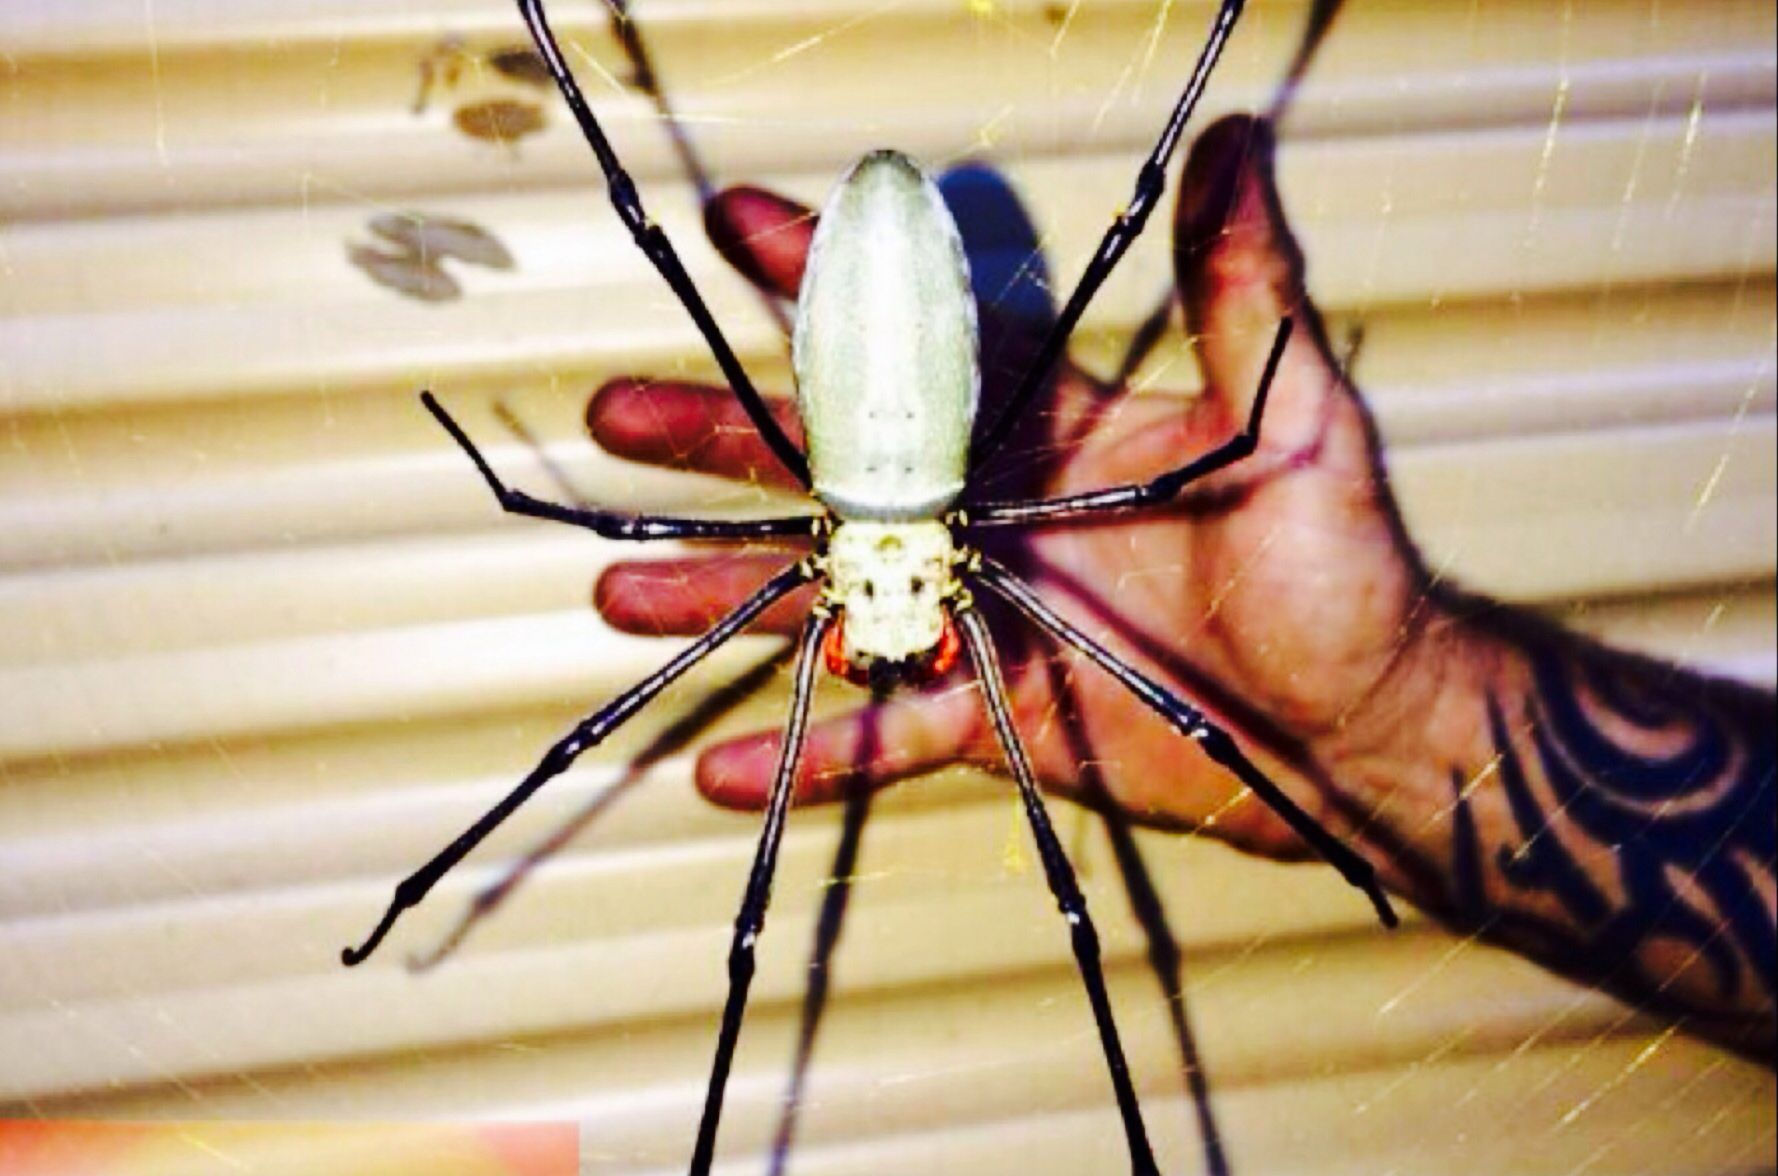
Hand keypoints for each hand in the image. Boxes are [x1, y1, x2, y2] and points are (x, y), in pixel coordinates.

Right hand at [590, 115, 1430, 863]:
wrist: (1353, 725)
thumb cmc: (1341, 567)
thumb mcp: (1294, 416)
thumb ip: (1244, 292)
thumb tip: (1239, 143)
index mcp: (1047, 429)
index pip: (919, 341)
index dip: (828, 281)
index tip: (735, 224)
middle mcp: (993, 514)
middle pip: (832, 468)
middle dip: (722, 438)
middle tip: (621, 412)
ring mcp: (981, 614)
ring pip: (827, 599)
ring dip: (724, 594)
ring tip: (623, 590)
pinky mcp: (992, 710)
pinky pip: (883, 732)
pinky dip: (810, 749)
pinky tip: (718, 762)